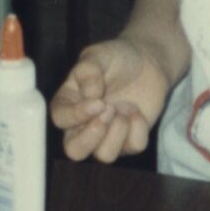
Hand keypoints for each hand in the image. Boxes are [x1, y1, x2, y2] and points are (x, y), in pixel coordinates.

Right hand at [50, 37, 172, 162]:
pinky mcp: (129, 140)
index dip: (77, 115)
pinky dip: (138, 130)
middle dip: (92, 137)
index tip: (99, 102)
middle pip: (75, 151)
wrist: (148, 61)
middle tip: (109, 111)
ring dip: (118, 133)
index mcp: (68, 102)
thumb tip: (89, 95)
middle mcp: (83, 124)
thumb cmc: (117, 57)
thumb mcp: (99, 54)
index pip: (61, 119)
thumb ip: (88, 71)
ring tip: (125, 108)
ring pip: (104, 155)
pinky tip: (137, 112)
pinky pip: (132, 148)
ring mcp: (107, 134)